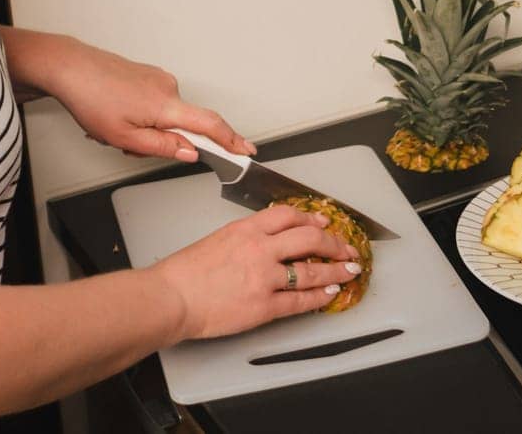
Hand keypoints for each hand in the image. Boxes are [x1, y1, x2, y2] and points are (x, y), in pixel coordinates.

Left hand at [16, 33, 254, 161]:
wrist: (70, 67)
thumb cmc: (91, 99)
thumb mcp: (124, 137)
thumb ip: (163, 147)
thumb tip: (191, 151)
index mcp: (166, 105)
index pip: (210, 125)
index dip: (231, 140)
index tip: (246, 151)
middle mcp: (168, 87)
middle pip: (183, 124)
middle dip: (163, 141)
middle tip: (129, 146)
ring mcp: (158, 79)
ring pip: (165, 116)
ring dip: (146, 129)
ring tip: (114, 127)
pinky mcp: (148, 75)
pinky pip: (155, 103)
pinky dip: (141, 116)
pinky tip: (115, 114)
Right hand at [151, 205, 361, 339]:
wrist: (172, 298)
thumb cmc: (185, 272)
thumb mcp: (218, 239)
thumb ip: (246, 238)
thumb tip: (269, 242)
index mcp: (246, 229)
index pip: (289, 215)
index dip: (312, 217)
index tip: (324, 221)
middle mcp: (260, 249)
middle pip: (309, 237)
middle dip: (333, 242)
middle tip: (345, 247)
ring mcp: (264, 277)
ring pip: (312, 269)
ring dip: (335, 270)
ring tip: (348, 270)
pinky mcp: (264, 306)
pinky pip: (300, 300)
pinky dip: (319, 296)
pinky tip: (329, 293)